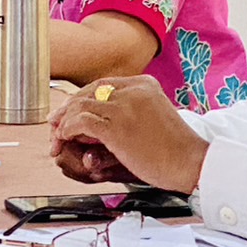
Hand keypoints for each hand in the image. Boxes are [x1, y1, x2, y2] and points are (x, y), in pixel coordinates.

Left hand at [48, 75, 208, 193]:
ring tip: (58, 137)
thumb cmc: (174, 148)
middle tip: (56, 124)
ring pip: (81, 105)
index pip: (101, 85)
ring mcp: (125, 106)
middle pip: (88, 92)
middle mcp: (133, 89)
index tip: (69, 111)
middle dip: (68, 109)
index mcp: (143, 84)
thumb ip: (128, 111)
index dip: (81, 98)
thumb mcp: (152, 117)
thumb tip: (97, 118)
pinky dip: (68, 129)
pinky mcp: (117, 126)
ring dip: (64, 122)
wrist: (191, 162)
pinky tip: (65, 138)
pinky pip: (82, 122)